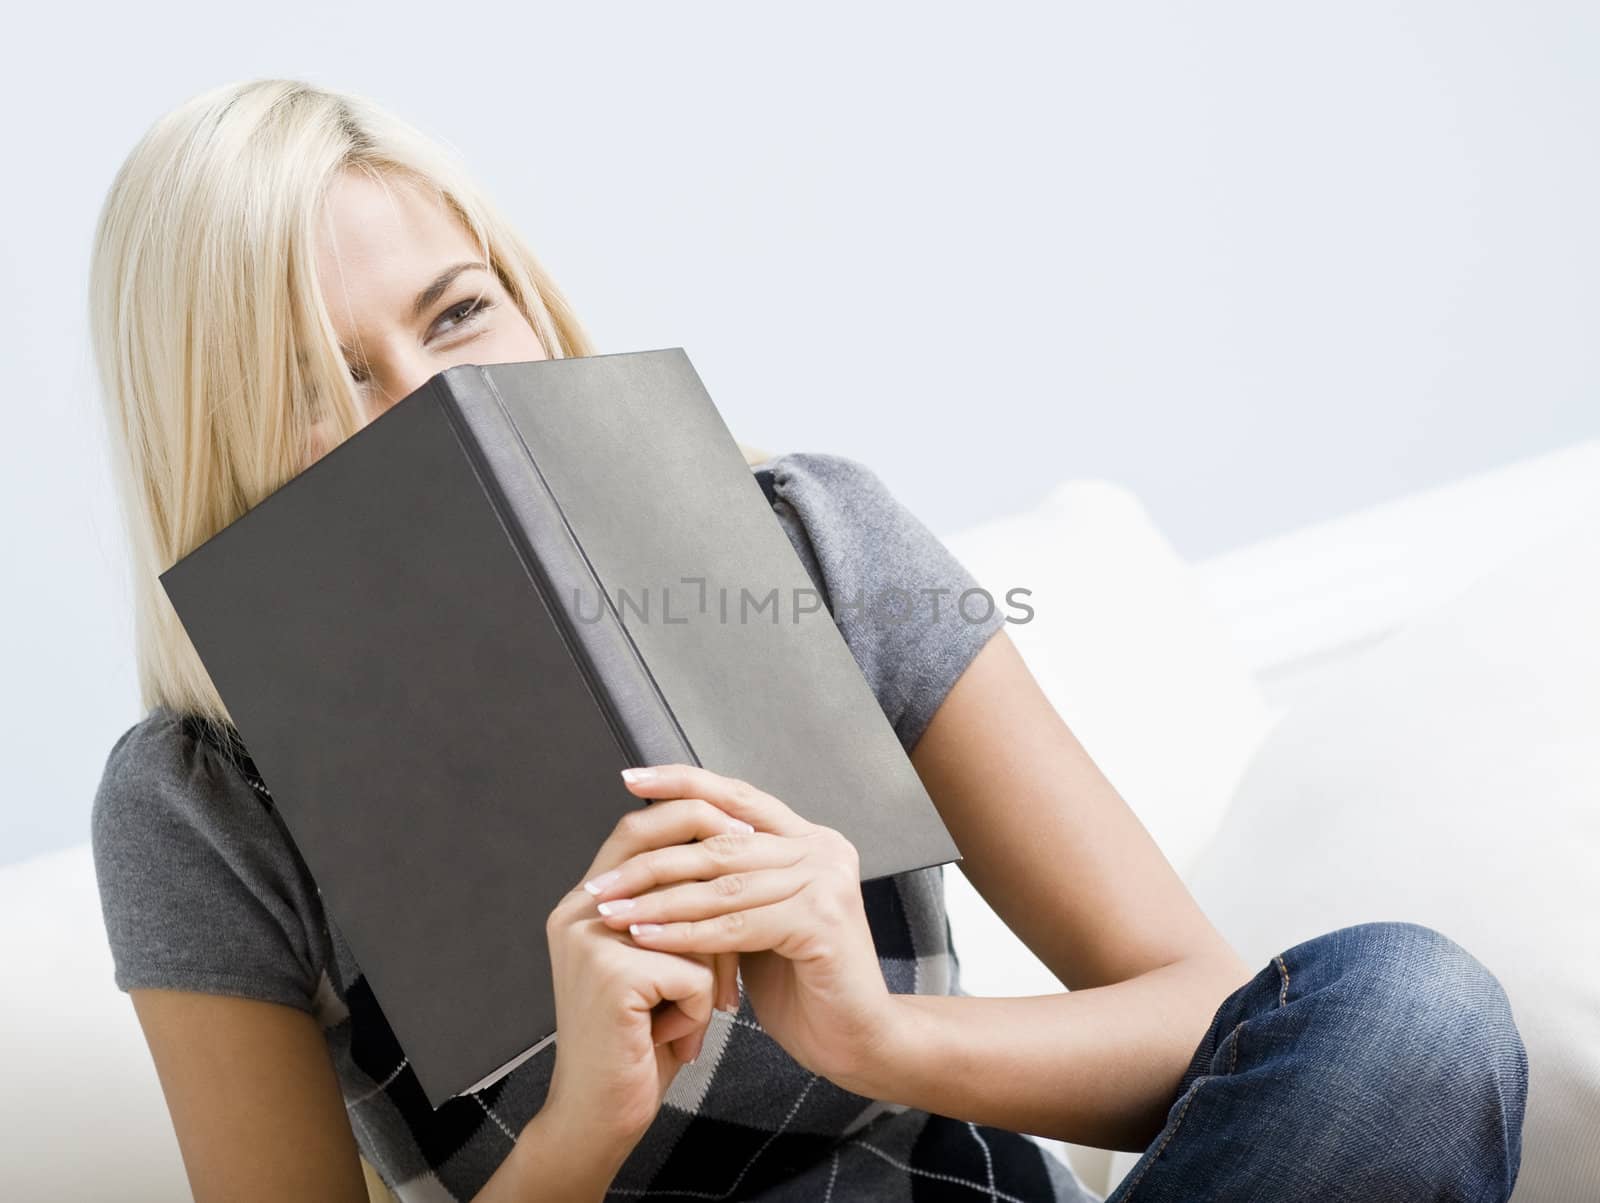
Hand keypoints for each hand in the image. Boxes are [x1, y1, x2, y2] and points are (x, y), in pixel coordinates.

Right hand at [542, 797, 749, 1146]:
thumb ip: (672, 910)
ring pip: (692, 922)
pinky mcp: (611, 977)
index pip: (638, 828)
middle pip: (660, 850)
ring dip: (710, 969)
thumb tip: (731, 856)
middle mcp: (579, 911)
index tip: (743, 828)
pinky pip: (692, 972)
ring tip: (703, 1006)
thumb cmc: (637, 1040)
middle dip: (718, 869)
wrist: (600, 1115)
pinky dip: (699, 1008)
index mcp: (586, 902)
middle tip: (760, 891)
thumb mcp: (654, 961)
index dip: (692, 817)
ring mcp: (590, 940)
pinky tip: (675, 1037)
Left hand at [584, 763, 898, 1090]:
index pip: (738, 797)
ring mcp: (826, 881)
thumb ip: (730, 881)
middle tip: (603, 882)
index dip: (683, 783)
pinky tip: (647, 938)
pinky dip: (686, 933)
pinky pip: (736, 924)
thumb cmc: (804, 984)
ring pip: (723, 883)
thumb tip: (662, 850)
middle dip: (653, 860)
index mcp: (809, 839)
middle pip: (721, 841)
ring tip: (611, 912)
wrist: (856, 1039)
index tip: (631, 779)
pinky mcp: (822, 920)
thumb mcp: (760, 918)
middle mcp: (822, 849)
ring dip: (658, 900)